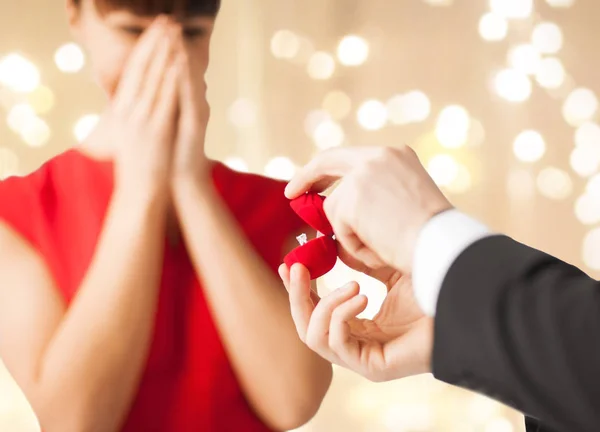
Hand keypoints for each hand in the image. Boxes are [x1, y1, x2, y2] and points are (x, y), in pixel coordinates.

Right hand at [86, 17, 182, 201]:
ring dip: (163, 52)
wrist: (140, 191)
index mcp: (122, 109)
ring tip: (173, 31)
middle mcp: (128, 110)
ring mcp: (141, 119)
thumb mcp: (131, 133)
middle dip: (155, 42)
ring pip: (153, 78)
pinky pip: (164, 99)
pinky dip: (170, 79)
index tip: (155, 28)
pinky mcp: (155, 129)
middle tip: (166, 19)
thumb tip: (139, 97)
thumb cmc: (138, 163)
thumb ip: (134, 114)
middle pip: (142, 68)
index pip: (134, 71)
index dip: (145, 47)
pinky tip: (178, 61)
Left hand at [171, 34, 210, 184]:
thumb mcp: (169, 122)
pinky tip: (180, 63)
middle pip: (184, 69)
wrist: (184, 180)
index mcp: (184, 102)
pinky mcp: (195, 123)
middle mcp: (193, 103)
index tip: (159, 29)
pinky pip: (189, 96)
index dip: (169, 50)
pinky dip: (184, 78)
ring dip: (182, 55)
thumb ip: (170, 105)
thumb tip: (164, 92)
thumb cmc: (175, 153)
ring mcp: (196, 112)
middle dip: (175, 45)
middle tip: (170, 22)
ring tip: (175, 34)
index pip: (176, 70)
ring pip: (188, 78)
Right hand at [278, 249, 432, 381]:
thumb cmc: (433, 288)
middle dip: (297, 296)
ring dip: (324, 304)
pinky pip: (337, 343)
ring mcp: (362, 358)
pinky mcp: (372, 367)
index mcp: (358, 326)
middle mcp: (356, 344)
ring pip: (314, 337)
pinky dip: (341, 314)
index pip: (314, 312)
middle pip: (305, 327)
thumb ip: (359, 262)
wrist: (462, 302)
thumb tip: (331, 243)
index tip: (289, 264)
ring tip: (352, 284)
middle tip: (297, 267)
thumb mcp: (387, 270)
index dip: (298, 289)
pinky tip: (361, 294)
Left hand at [285, 146, 451, 273]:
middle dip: (306, 178)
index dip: (327, 169)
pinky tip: (381, 250)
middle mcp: (378, 156)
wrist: (443, 246)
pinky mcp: (351, 197)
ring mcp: (363, 174)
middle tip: (291, 194)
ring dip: (352, 236)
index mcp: (395, 156)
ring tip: (384, 247)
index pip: (351, 156)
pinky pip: (338, 229)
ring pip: (335, 209)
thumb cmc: (433, 238)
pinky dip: (355, 247)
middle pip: (328, 161)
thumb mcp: (405, 206)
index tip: (311, 182)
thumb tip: (332, 216)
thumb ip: (372, 200)